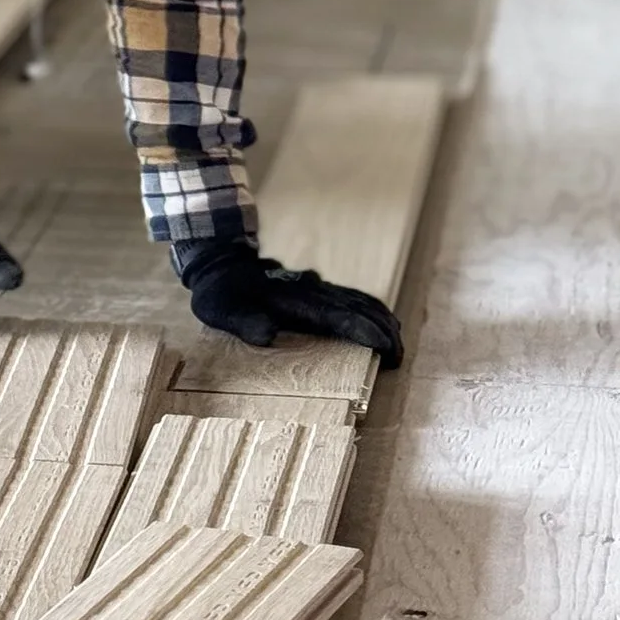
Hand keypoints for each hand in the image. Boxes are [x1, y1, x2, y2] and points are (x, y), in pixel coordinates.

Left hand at [173, 236, 401, 368]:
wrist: (219, 261)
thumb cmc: (220, 293)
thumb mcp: (222, 310)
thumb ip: (244, 322)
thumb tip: (267, 335)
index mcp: (294, 300)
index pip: (338, 316)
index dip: (365, 332)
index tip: (387, 349)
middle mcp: (311, 290)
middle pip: (358, 308)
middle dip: (383, 331)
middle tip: (400, 357)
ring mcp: (315, 286)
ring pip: (359, 299)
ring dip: (382, 320)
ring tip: (398, 343)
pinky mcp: (315, 288)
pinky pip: (351, 296)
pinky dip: (371, 309)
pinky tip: (381, 320)